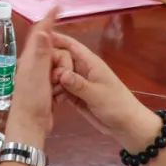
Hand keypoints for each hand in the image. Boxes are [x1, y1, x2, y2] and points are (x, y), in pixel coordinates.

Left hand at [3, 10, 61, 146]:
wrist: (31, 125)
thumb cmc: (32, 100)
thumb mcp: (37, 75)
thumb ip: (41, 53)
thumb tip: (43, 31)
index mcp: (30, 58)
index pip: (40, 33)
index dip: (49, 20)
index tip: (57, 7)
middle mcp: (33, 64)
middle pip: (55, 51)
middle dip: (63, 61)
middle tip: (59, 78)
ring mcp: (39, 76)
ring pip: (60, 65)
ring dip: (64, 74)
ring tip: (58, 89)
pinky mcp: (46, 87)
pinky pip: (61, 78)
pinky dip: (64, 84)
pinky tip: (61, 95)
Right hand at [50, 32, 160, 149]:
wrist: (127, 126)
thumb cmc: (116, 105)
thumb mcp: (97, 95)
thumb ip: (79, 84)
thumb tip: (60, 74)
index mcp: (89, 63)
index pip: (70, 45)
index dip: (55, 39)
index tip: (38, 38)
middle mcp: (81, 70)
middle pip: (60, 59)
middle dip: (49, 63)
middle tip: (40, 75)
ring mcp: (77, 83)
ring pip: (57, 75)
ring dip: (49, 79)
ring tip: (41, 87)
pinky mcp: (74, 95)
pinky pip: (59, 89)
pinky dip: (53, 92)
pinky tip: (46, 98)